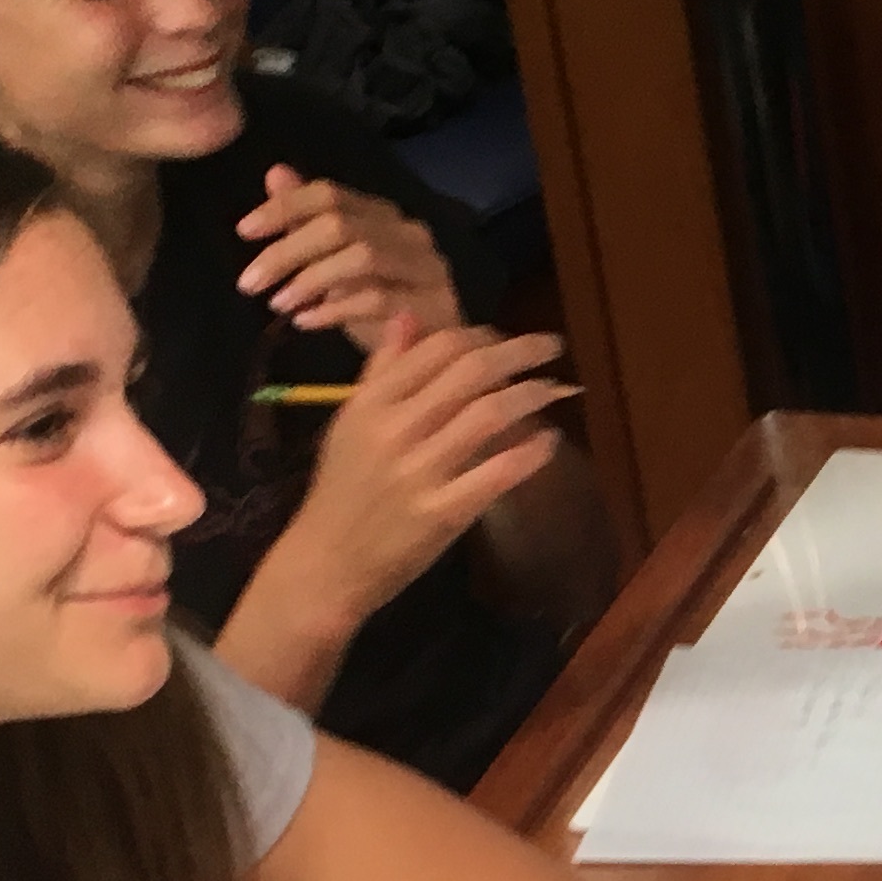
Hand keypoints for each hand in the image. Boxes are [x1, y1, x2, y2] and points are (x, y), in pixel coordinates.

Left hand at [238, 164, 462, 346]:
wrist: (434, 356)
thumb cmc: (381, 310)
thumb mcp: (335, 263)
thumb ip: (308, 222)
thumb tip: (275, 174)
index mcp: (383, 215)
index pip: (330, 194)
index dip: (285, 206)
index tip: (244, 231)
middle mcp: (409, 234)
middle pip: (341, 225)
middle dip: (288, 250)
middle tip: (249, 282)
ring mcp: (426, 269)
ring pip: (362, 258)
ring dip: (310, 280)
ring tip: (278, 304)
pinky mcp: (432, 306)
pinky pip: (378, 300)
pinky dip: (334, 310)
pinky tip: (306, 322)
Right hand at [273, 319, 575, 626]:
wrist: (326, 564)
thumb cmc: (342, 491)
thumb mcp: (351, 423)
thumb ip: (381, 370)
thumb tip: (407, 316)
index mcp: (372, 403)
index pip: (437, 347)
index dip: (482, 335)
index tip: (505, 338)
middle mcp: (396, 429)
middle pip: (470, 371)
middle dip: (520, 351)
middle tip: (551, 345)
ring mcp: (420, 472)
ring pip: (489, 414)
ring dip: (532, 395)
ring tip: (555, 388)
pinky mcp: (442, 513)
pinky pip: (497, 473)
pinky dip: (530, 452)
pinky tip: (549, 440)